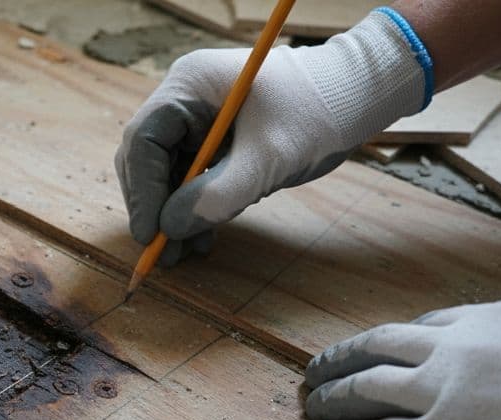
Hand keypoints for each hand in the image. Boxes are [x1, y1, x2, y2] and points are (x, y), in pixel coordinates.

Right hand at [115, 10, 429, 266]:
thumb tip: (169, 230)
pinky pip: (193, 178)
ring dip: (174, 214)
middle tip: (162, 252)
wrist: (358, 98)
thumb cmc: (317, 112)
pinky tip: (204, 236)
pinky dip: (196, 208)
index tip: (150, 234)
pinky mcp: (216, 141)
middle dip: (155, 207)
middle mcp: (186, 99)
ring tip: (184, 254)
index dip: (142, 191)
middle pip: (148, 158)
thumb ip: (217, 195)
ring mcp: (199, 120)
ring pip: (168, 173)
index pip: (144, 140)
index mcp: (189, 85)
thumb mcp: (267, 159)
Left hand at [305, 300, 500, 419]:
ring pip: (367, 387)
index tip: (380, 354)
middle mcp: (466, 347)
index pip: (432, 326)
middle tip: (318, 370)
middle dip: (343, 357)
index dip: (397, 344)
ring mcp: (448, 393)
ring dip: (334, 396)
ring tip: (314, 405)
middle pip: (381, 345)